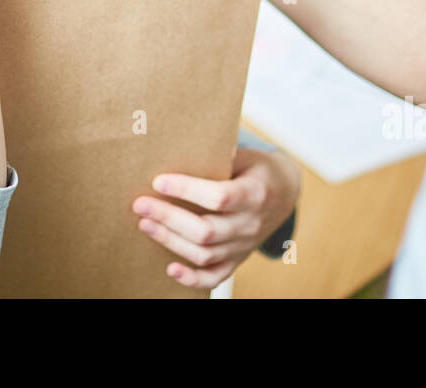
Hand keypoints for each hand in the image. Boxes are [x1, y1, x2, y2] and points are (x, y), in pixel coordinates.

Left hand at [132, 146, 301, 288]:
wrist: (284, 192)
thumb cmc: (255, 168)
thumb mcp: (244, 155)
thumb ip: (217, 156)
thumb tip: (174, 148)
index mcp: (255, 193)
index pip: (218, 197)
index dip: (186, 190)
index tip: (159, 181)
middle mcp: (251, 224)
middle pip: (206, 230)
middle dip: (168, 218)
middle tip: (141, 204)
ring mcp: (245, 246)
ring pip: (205, 254)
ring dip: (170, 240)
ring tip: (145, 224)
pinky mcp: (238, 259)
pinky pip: (215, 276)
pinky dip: (192, 278)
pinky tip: (170, 268)